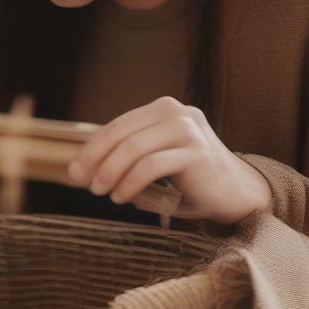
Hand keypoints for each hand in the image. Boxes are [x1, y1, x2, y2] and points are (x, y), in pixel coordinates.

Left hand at [66, 97, 272, 224]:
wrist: (235, 194)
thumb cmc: (188, 181)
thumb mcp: (152, 162)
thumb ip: (126, 157)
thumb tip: (83, 167)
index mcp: (162, 111)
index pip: (116, 126)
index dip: (91, 149)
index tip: (74, 172)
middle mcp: (176, 113)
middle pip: (120, 134)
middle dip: (95, 161)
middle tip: (84, 184)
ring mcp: (189, 130)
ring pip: (133, 149)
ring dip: (111, 174)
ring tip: (103, 193)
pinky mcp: (197, 152)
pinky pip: (150, 166)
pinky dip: (130, 184)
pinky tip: (123, 197)